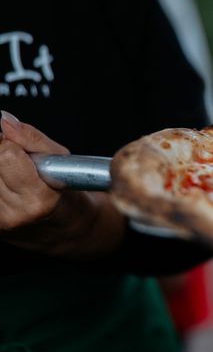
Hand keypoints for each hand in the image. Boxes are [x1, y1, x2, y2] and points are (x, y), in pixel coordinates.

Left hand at [0, 111, 124, 258]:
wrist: (66, 231)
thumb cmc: (67, 193)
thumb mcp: (62, 160)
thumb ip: (32, 139)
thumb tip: (4, 120)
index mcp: (38, 200)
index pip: (6, 154)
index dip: (13, 144)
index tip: (22, 147)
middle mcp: (13, 214)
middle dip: (2, 154)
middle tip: (20, 163)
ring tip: (14, 177)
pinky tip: (7, 185)